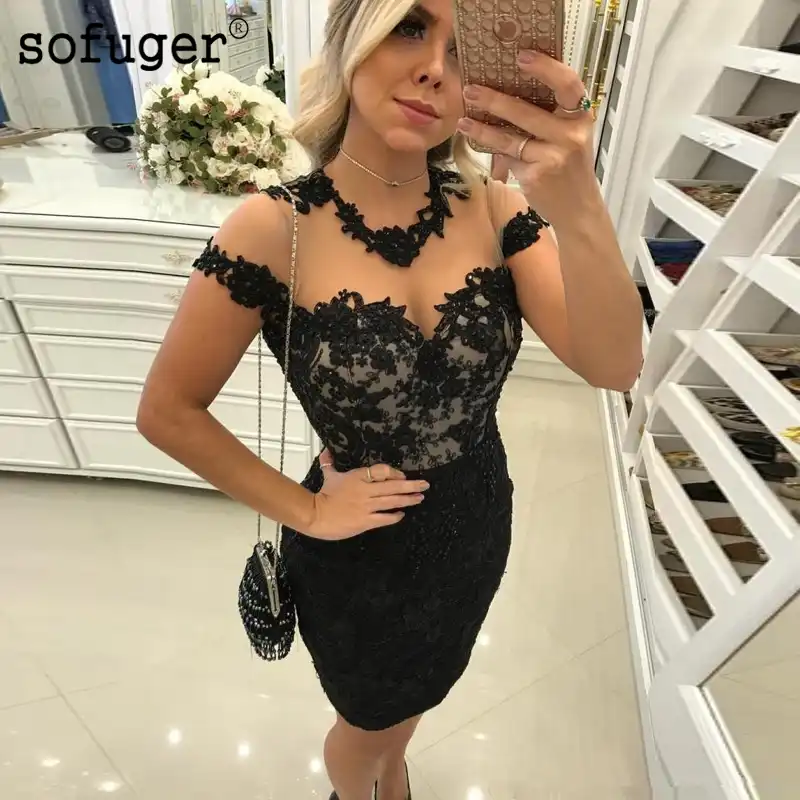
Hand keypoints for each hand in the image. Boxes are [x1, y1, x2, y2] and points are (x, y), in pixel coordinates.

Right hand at [305, 451, 428, 540]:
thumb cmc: (323, 495)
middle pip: (392, 486)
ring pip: (391, 501)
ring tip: (420, 497)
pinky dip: (394, 516)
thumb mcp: (329, 476)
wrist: (315, 515)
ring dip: (408, 499)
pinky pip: (384, 518)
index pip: (381, 471)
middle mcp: (365, 490)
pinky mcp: (365, 521)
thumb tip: (326, 450)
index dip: (394, 473)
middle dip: (411, 486)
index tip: (403, 475)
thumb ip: (330, 463)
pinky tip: (402, 514)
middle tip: (425, 484)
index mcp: (357, 477)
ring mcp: (366, 506)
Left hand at [457, 51, 599, 223]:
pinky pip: (508, 158)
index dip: (545, 68)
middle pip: (527, 112)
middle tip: (471, 89)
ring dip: (482, 128)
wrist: (578, 207)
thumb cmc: (568, 166)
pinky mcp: (536, 176)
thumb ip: (547, 118)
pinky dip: (494, 151)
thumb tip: (503, 96)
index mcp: (580, 117)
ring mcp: (552, 157)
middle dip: (494, 100)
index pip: (568, 84)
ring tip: (463, 120)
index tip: (521, 56)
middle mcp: (570, 135)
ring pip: (510, 138)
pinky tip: (477, 141)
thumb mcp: (568, 137)